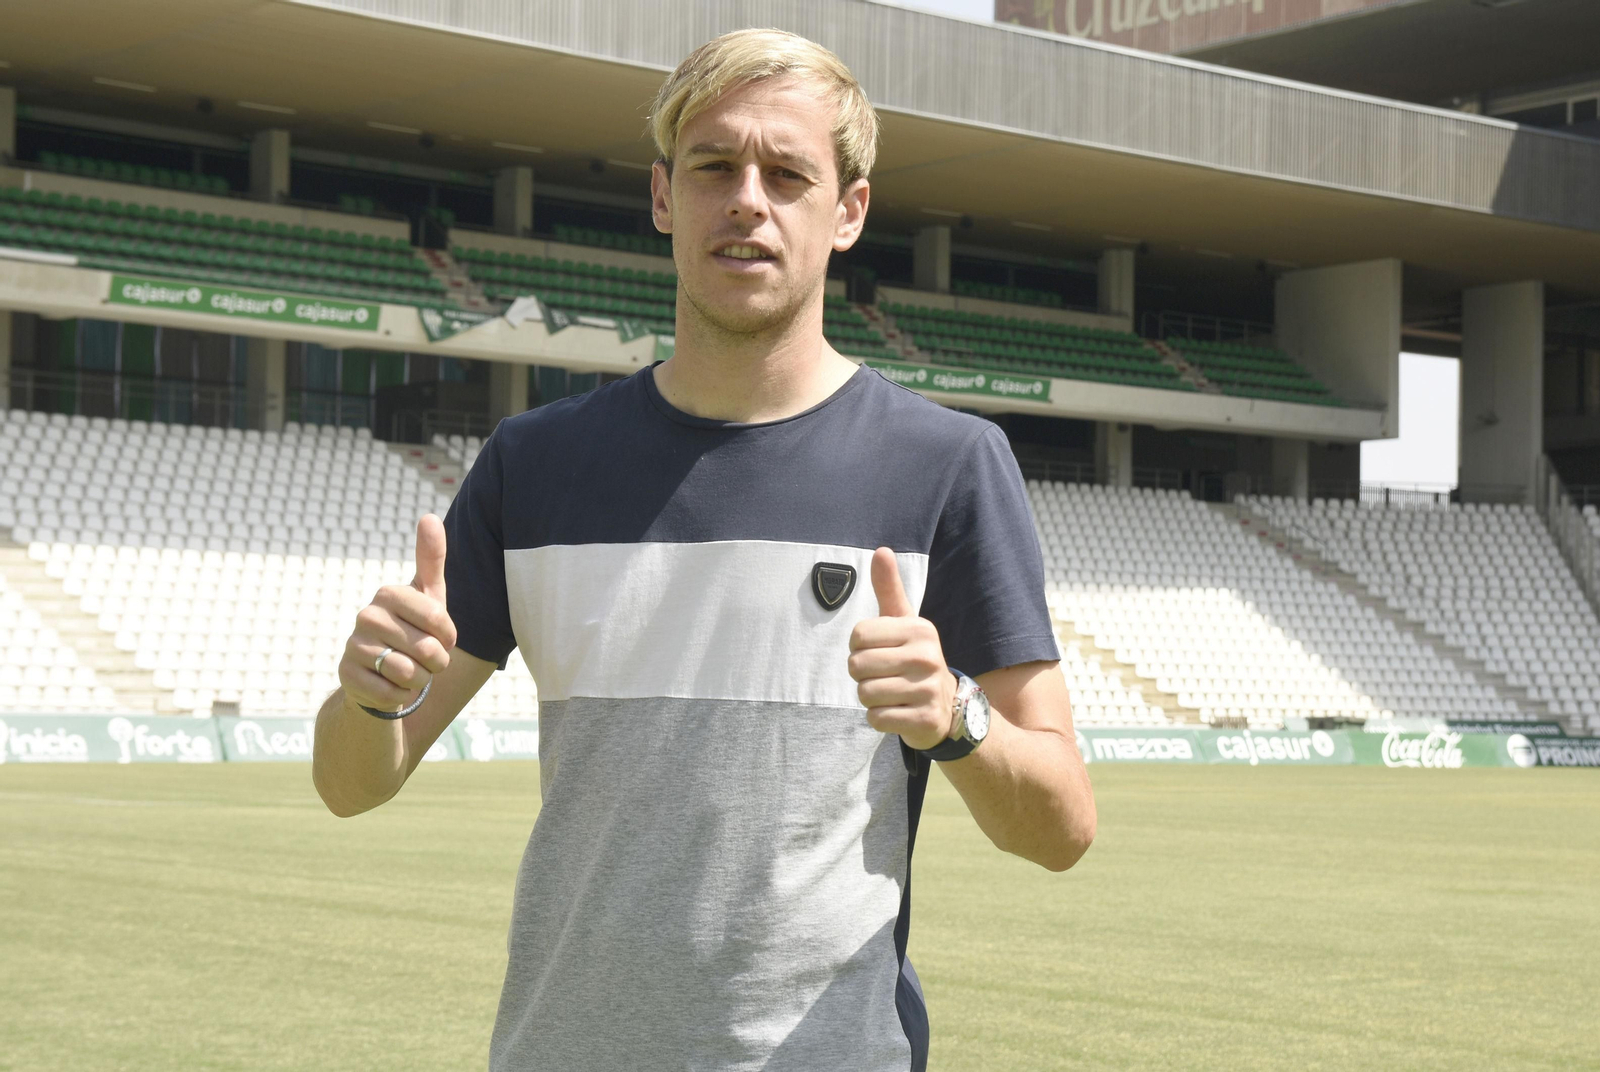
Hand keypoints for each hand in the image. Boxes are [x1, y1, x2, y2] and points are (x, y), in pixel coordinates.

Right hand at [338, 514, 457, 712]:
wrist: (380, 675)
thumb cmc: (412, 631)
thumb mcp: (428, 596)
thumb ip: (431, 558)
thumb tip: (428, 516)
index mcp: (388, 594)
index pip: (439, 620)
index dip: (449, 638)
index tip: (441, 638)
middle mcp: (366, 616)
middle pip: (428, 650)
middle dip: (435, 663)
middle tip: (423, 659)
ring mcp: (353, 647)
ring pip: (410, 675)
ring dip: (418, 681)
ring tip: (407, 672)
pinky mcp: (346, 678)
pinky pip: (392, 695)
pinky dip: (399, 696)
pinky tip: (389, 686)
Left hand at [847, 547, 956, 751]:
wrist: (950, 708)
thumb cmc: (914, 659)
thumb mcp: (905, 622)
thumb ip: (889, 589)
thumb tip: (881, 550)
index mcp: (919, 629)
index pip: (858, 635)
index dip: (858, 647)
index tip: (878, 651)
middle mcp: (926, 656)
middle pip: (857, 665)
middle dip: (862, 675)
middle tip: (884, 676)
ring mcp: (927, 689)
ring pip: (865, 694)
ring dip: (870, 698)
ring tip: (892, 693)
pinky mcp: (924, 719)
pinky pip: (876, 718)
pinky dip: (879, 718)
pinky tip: (898, 711)